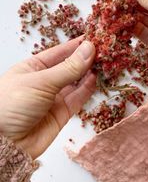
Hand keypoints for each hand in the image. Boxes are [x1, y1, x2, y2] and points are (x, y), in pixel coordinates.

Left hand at [0, 37, 95, 158]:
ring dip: (89, 72)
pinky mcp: (62, 113)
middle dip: (85, 58)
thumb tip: (88, 49)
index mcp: (33, 67)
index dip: (76, 45)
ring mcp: (53, 97)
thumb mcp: (41, 81)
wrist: (3, 144)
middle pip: (69, 66)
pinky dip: (88, 88)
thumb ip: (68, 68)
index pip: (59, 52)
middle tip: (103, 49)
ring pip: (76, 81)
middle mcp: (44, 81)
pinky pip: (78, 97)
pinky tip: (96, 77)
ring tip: (104, 62)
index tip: (93, 38)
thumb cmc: (10, 105)